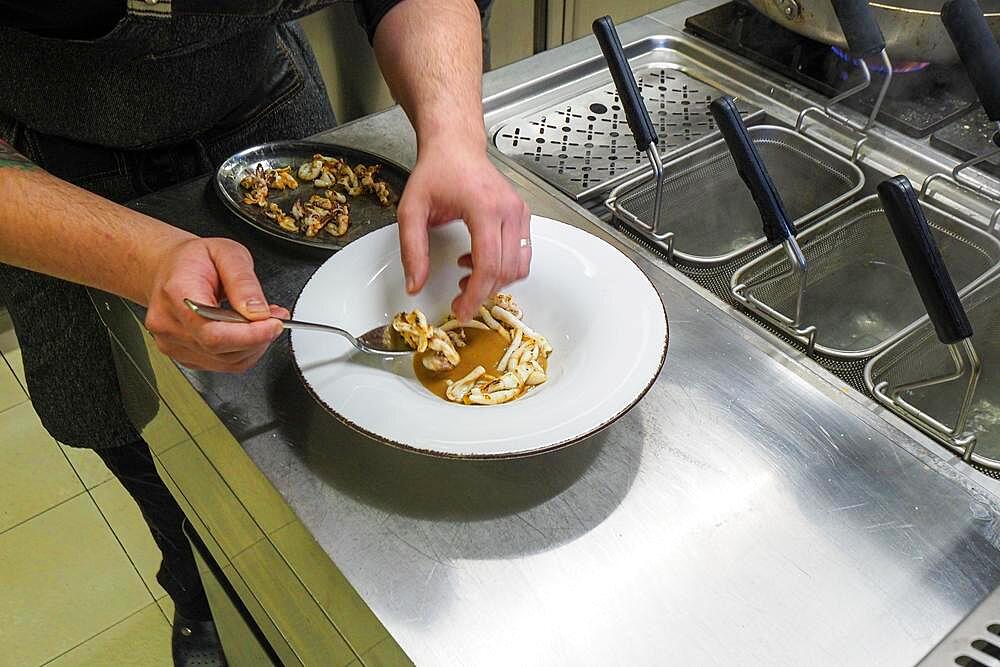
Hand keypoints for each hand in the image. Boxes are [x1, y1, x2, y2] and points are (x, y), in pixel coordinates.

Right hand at [144, 238, 286, 371]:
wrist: (169, 267)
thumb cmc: (194, 259)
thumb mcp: (227, 253)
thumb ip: (243, 282)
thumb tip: (257, 312)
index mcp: (177, 294)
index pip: (213, 333)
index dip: (250, 335)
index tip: (274, 324)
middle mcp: (169, 324)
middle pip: (221, 351)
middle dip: (258, 338)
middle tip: (275, 318)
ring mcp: (173, 343)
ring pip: (226, 362)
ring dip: (253, 346)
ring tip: (262, 322)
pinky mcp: (183, 355)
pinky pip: (222, 364)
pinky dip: (243, 351)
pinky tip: (247, 332)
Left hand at [397, 142, 530, 321]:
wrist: (455, 146)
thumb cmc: (437, 171)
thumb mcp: (412, 210)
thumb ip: (412, 250)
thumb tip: (415, 284)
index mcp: (484, 207)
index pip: (488, 264)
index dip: (475, 294)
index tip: (462, 310)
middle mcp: (508, 210)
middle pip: (506, 270)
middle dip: (483, 293)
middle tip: (460, 300)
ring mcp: (519, 212)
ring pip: (519, 266)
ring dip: (495, 281)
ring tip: (467, 278)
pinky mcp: (522, 215)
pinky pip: (521, 254)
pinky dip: (503, 267)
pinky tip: (478, 261)